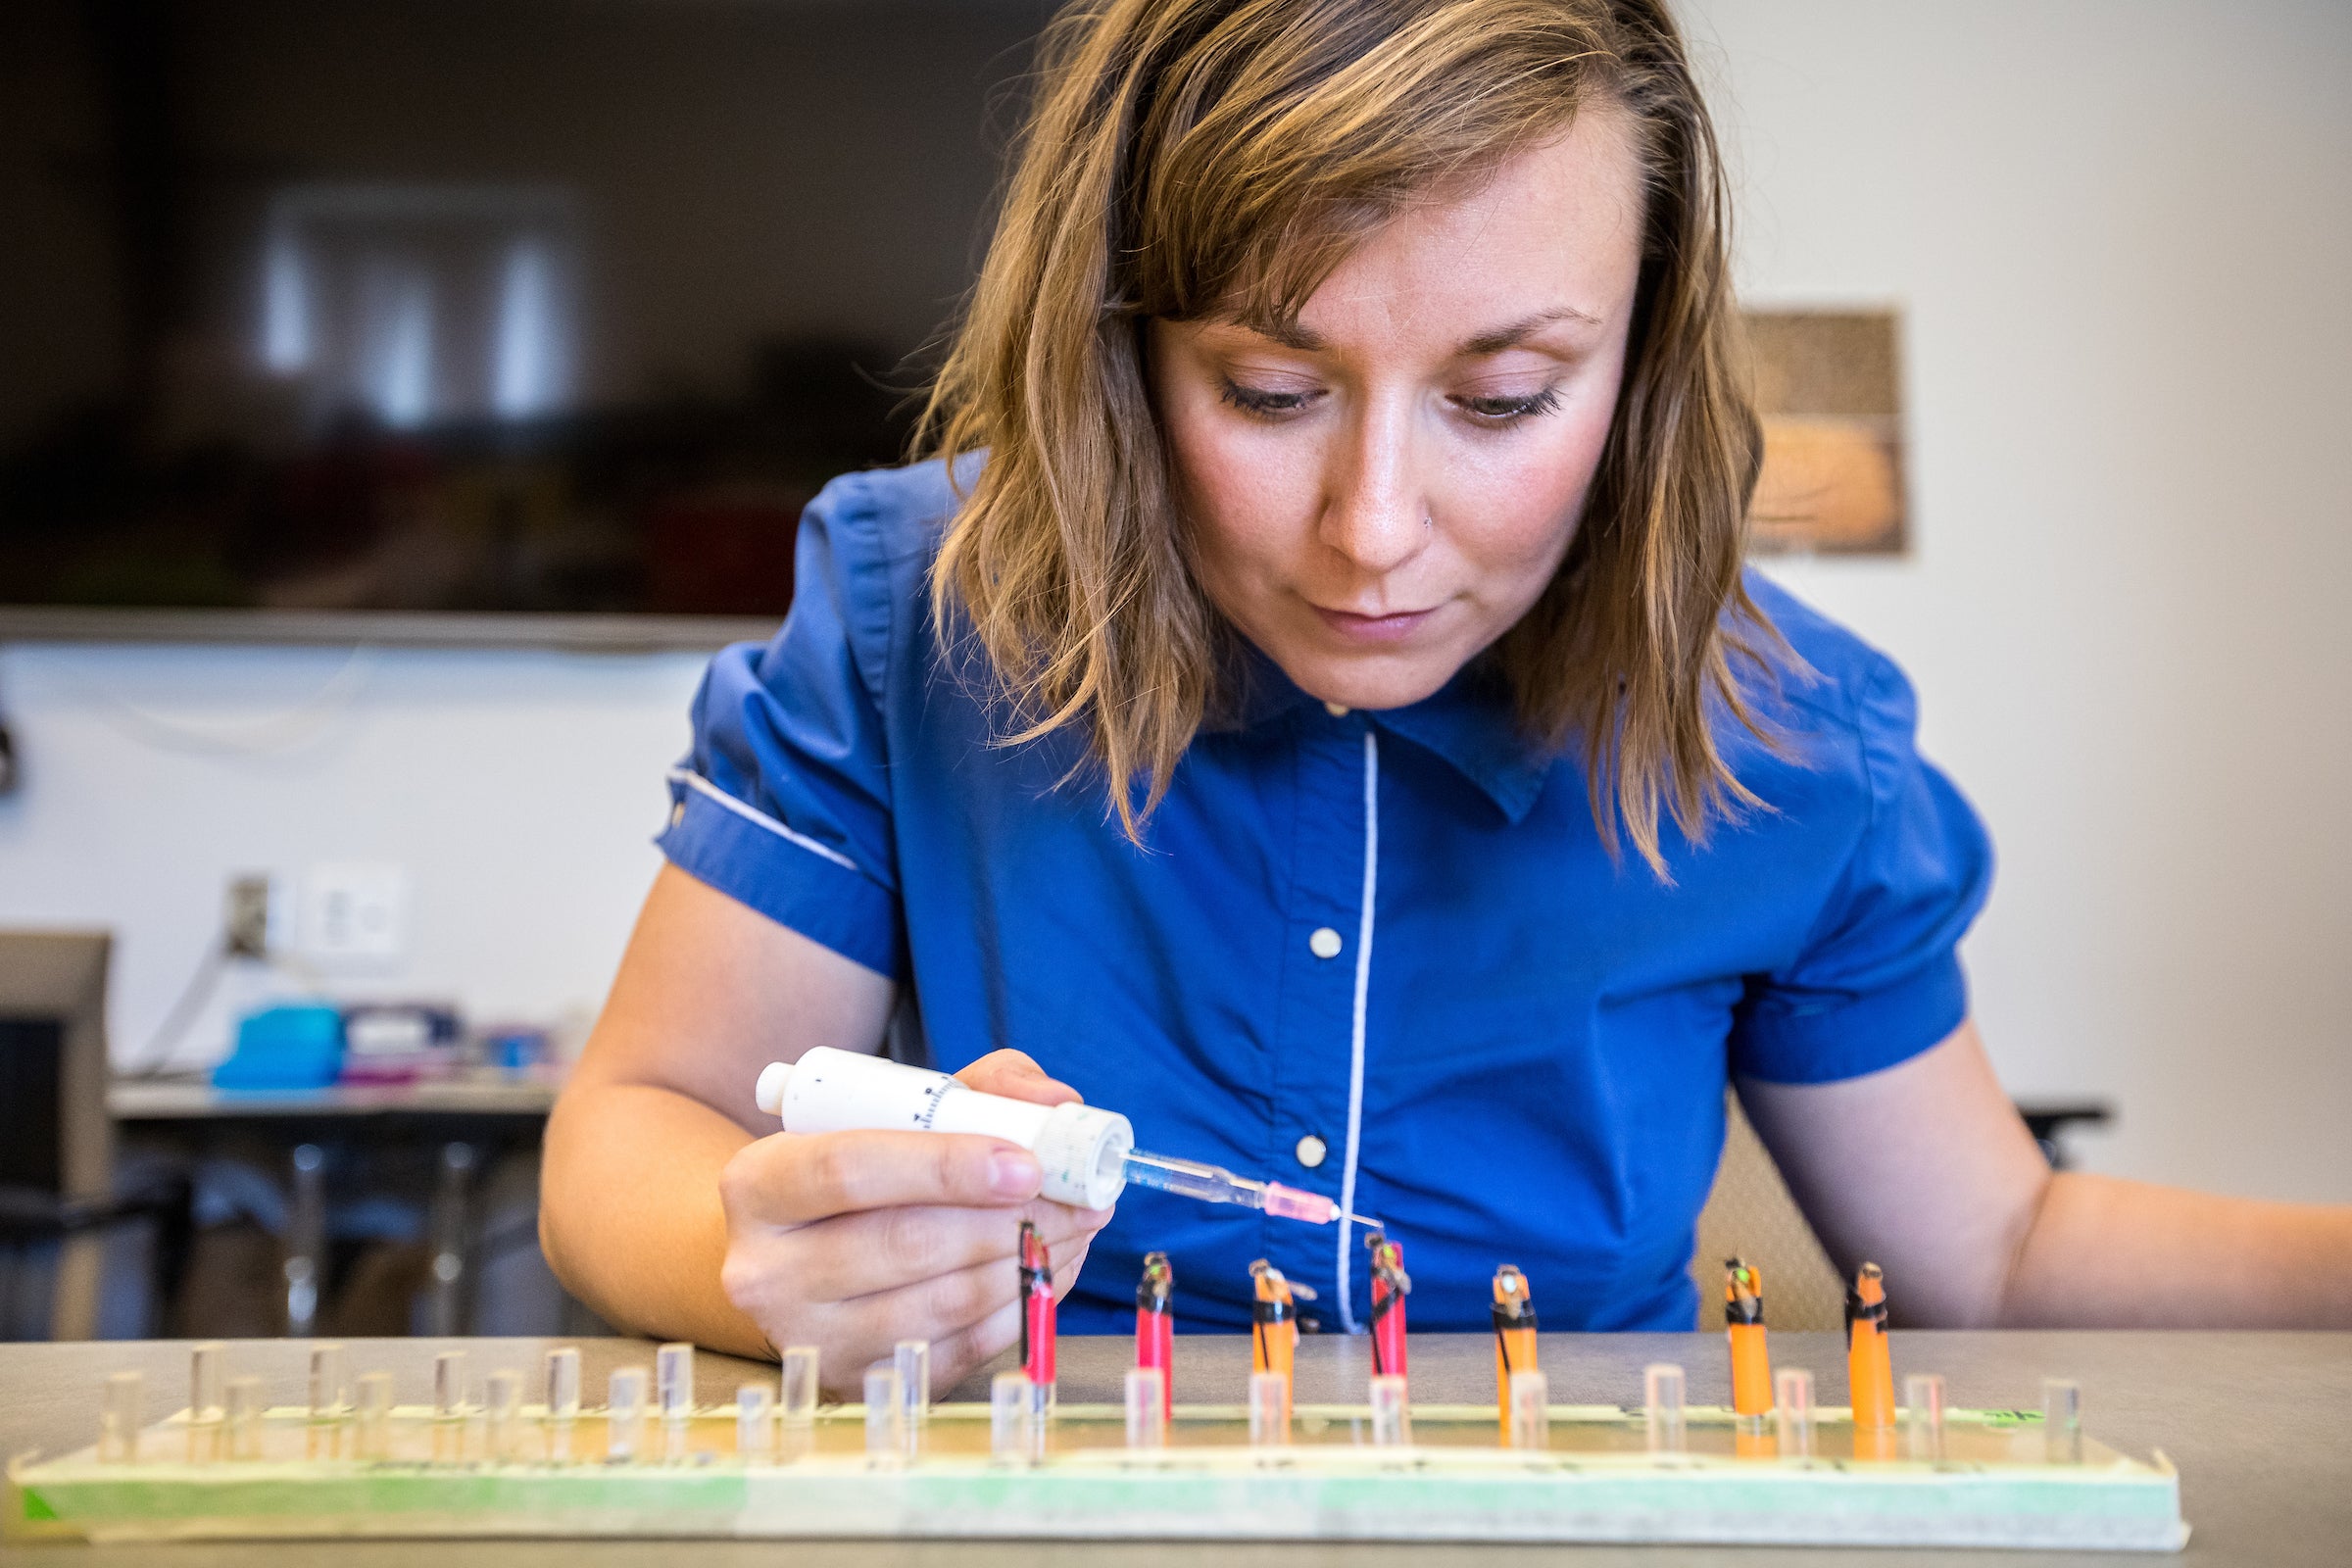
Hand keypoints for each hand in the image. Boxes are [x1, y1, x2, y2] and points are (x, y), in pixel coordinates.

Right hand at [717, 1049, 1114, 1393]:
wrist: (793, 1260)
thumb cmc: (860, 1176)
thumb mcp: (897, 1111)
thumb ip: (983, 1089)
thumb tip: (1059, 1104)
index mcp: (758, 1183)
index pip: (850, 1170)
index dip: (945, 1167)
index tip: (1027, 1165)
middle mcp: (765, 1269)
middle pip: (905, 1244)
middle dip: (1012, 1220)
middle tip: (1081, 1199)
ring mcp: (808, 1337)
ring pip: (942, 1303)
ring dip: (1028, 1264)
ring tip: (1075, 1229)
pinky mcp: (855, 1383)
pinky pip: (958, 1349)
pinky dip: (1018, 1307)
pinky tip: (1047, 1269)